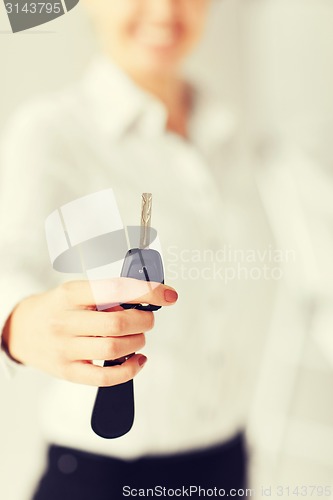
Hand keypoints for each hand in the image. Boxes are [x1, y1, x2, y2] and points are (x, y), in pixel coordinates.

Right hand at [2, 279, 177, 385]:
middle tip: (147, 319)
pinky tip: (138, 360)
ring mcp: (65, 349)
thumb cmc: (57, 308)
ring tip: (138, 337)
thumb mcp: (74, 291)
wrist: (20, 330)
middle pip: (119, 322)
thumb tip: (147, 297)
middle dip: (144, 320)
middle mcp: (66, 321)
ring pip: (114, 349)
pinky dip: (130, 370)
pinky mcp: (68, 371)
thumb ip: (106, 294)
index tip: (167, 295)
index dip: (147, 292)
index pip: (115, 289)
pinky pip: (105, 378)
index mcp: (70, 294)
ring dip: (138, 342)